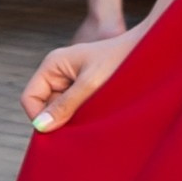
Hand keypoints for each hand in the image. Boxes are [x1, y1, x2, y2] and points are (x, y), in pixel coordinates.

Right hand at [23, 30, 137, 131]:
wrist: (151, 50)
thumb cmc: (120, 60)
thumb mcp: (91, 84)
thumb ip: (66, 105)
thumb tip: (41, 127)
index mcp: (53, 64)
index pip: (30, 98)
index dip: (39, 117)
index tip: (60, 130)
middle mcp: (58, 72)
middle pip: (44, 105)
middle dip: (58, 119)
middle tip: (80, 126)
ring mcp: (72, 80)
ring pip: (60, 109)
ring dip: (72, 118)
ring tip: (94, 117)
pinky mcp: (86, 88)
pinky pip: (75, 107)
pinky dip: (83, 116)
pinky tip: (99, 115)